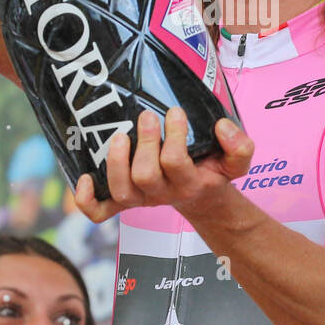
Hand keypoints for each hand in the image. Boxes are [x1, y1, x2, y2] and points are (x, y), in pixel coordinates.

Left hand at [74, 109, 253, 222]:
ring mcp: (140, 200)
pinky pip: (100, 212)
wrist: (202, 197)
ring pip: (121, 190)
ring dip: (116, 162)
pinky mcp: (124, 202)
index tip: (175, 112)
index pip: (176, 163)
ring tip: (120, 136)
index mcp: (190, 184)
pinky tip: (85, 177)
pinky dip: (88, 200)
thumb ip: (240, 146)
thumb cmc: (213, 171)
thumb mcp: (236, 162)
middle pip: (145, 176)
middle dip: (144, 144)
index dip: (174, 137)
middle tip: (147, 117)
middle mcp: (162, 195)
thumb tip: (221, 126)